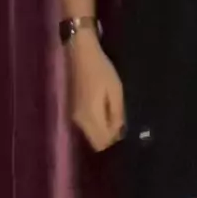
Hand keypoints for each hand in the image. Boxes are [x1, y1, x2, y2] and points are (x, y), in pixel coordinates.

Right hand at [68, 30, 124, 150]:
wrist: (80, 54)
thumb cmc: (101, 70)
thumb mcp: (115, 90)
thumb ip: (117, 113)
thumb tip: (118, 134)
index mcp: (91, 116)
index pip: (101, 143)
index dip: (114, 140)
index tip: (123, 130)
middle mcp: (79, 121)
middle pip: (95, 142)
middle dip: (108, 138)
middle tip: (119, 122)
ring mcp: (74, 116)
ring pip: (89, 135)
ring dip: (101, 131)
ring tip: (112, 114)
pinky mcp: (72, 110)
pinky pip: (85, 126)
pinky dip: (95, 124)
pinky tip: (103, 110)